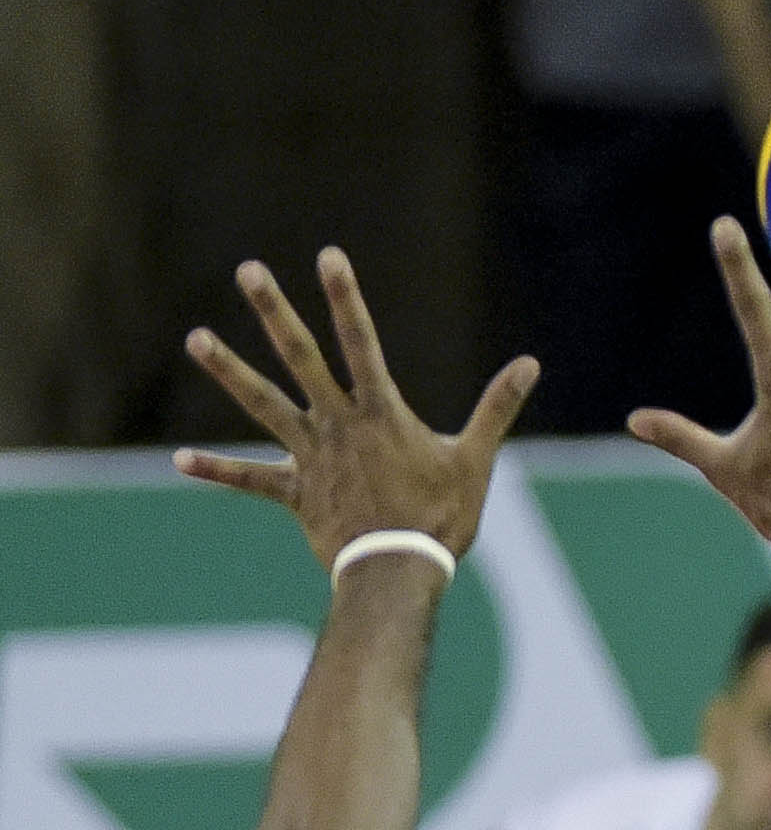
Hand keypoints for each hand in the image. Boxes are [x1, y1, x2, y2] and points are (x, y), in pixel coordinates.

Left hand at [176, 252, 536, 572]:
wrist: (401, 572)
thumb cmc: (442, 519)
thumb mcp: (475, 460)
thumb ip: (497, 408)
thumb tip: (531, 364)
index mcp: (379, 413)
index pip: (360, 343)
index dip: (346, 298)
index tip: (328, 257)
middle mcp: (337, 425)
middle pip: (301, 358)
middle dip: (275, 312)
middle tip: (249, 270)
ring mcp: (311, 458)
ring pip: (264, 407)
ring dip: (229, 371)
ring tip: (196, 338)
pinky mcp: (296, 494)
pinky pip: (251, 482)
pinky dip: (217, 472)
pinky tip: (180, 460)